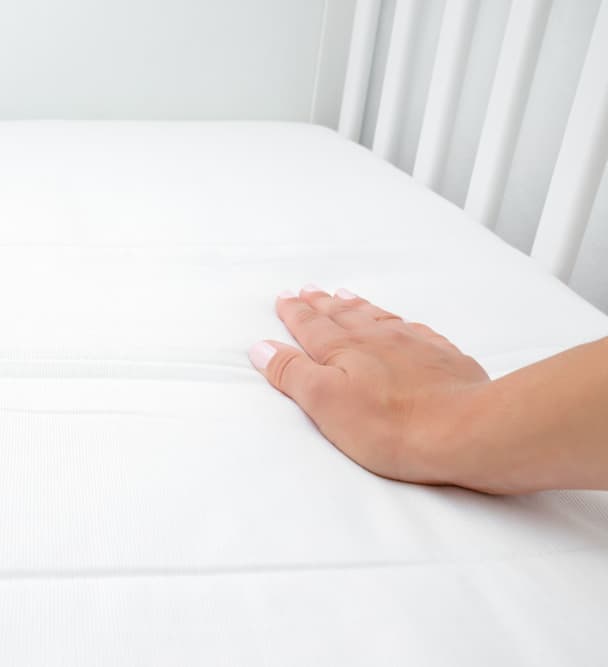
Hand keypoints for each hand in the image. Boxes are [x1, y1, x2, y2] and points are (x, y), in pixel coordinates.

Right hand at [249, 286, 490, 487]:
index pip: (311, 326)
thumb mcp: (324, 402)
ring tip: (344, 295)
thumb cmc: (388, 424)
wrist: (464, 430)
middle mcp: (376, 339)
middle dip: (321, 303)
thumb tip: (261, 346)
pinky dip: (400, 322)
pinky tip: (401, 324)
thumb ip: (291, 372)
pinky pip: (415, 330)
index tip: (284, 298)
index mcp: (343, 349)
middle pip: (342, 315)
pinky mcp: (444, 358)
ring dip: (357, 306)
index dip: (294, 313)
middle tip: (308, 289)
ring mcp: (413, 345)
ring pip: (377, 318)